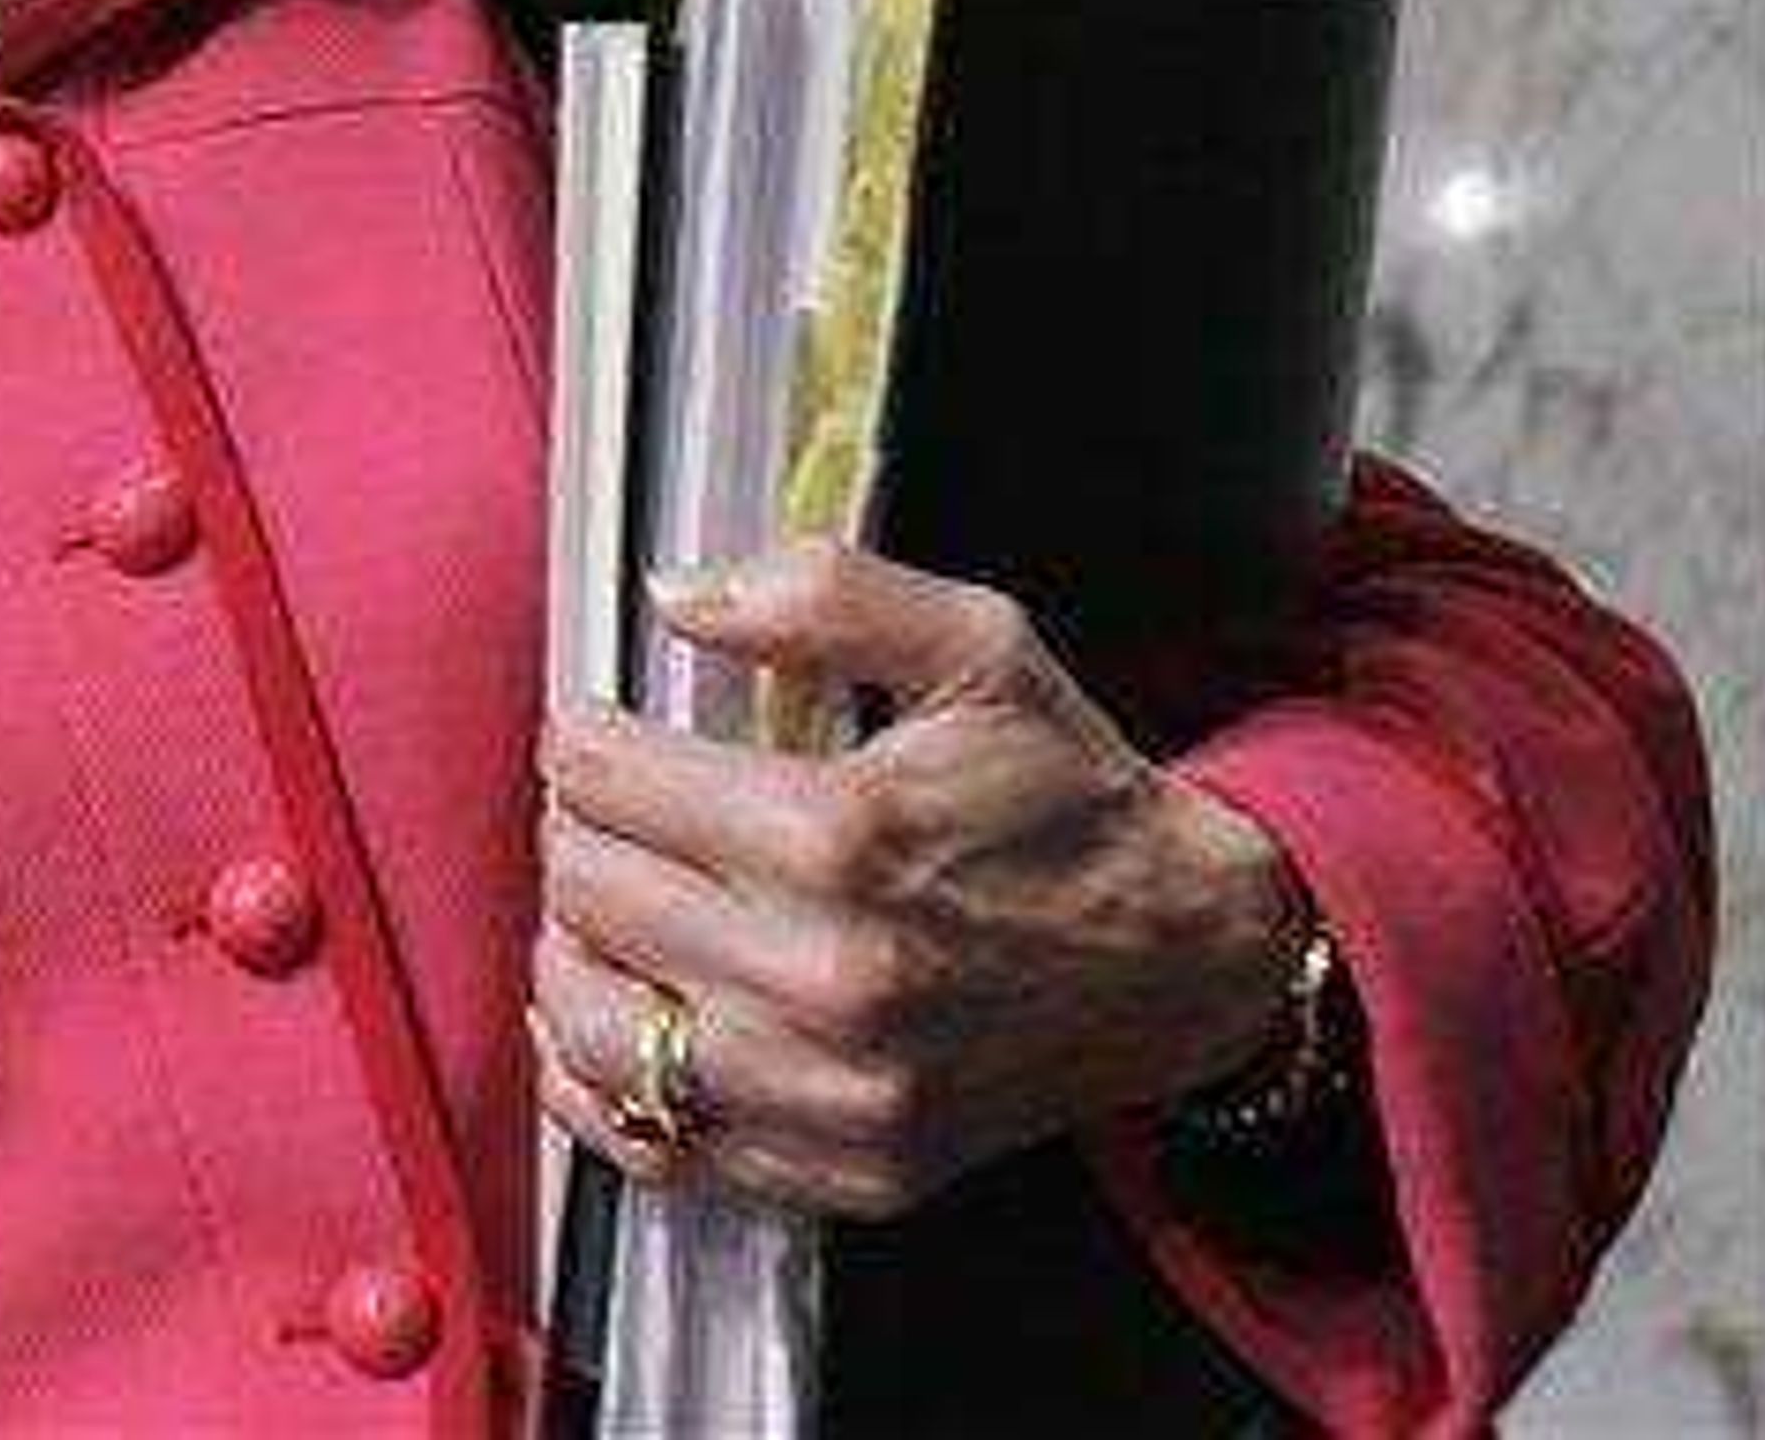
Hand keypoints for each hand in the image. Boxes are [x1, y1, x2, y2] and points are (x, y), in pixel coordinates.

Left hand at [529, 536, 1305, 1219]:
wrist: (1188, 957)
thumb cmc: (1069, 796)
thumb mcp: (975, 646)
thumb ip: (821, 594)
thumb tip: (672, 593)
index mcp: (838, 836)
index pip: (604, 778)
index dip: (583, 738)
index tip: (600, 731)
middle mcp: (822, 978)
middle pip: (586, 890)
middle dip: (581, 831)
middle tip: (617, 812)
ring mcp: (829, 1092)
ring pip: (590, 1025)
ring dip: (576, 952)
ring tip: (616, 906)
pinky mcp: (841, 1170)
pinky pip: (652, 1143)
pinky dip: (603, 1081)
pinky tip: (623, 1013)